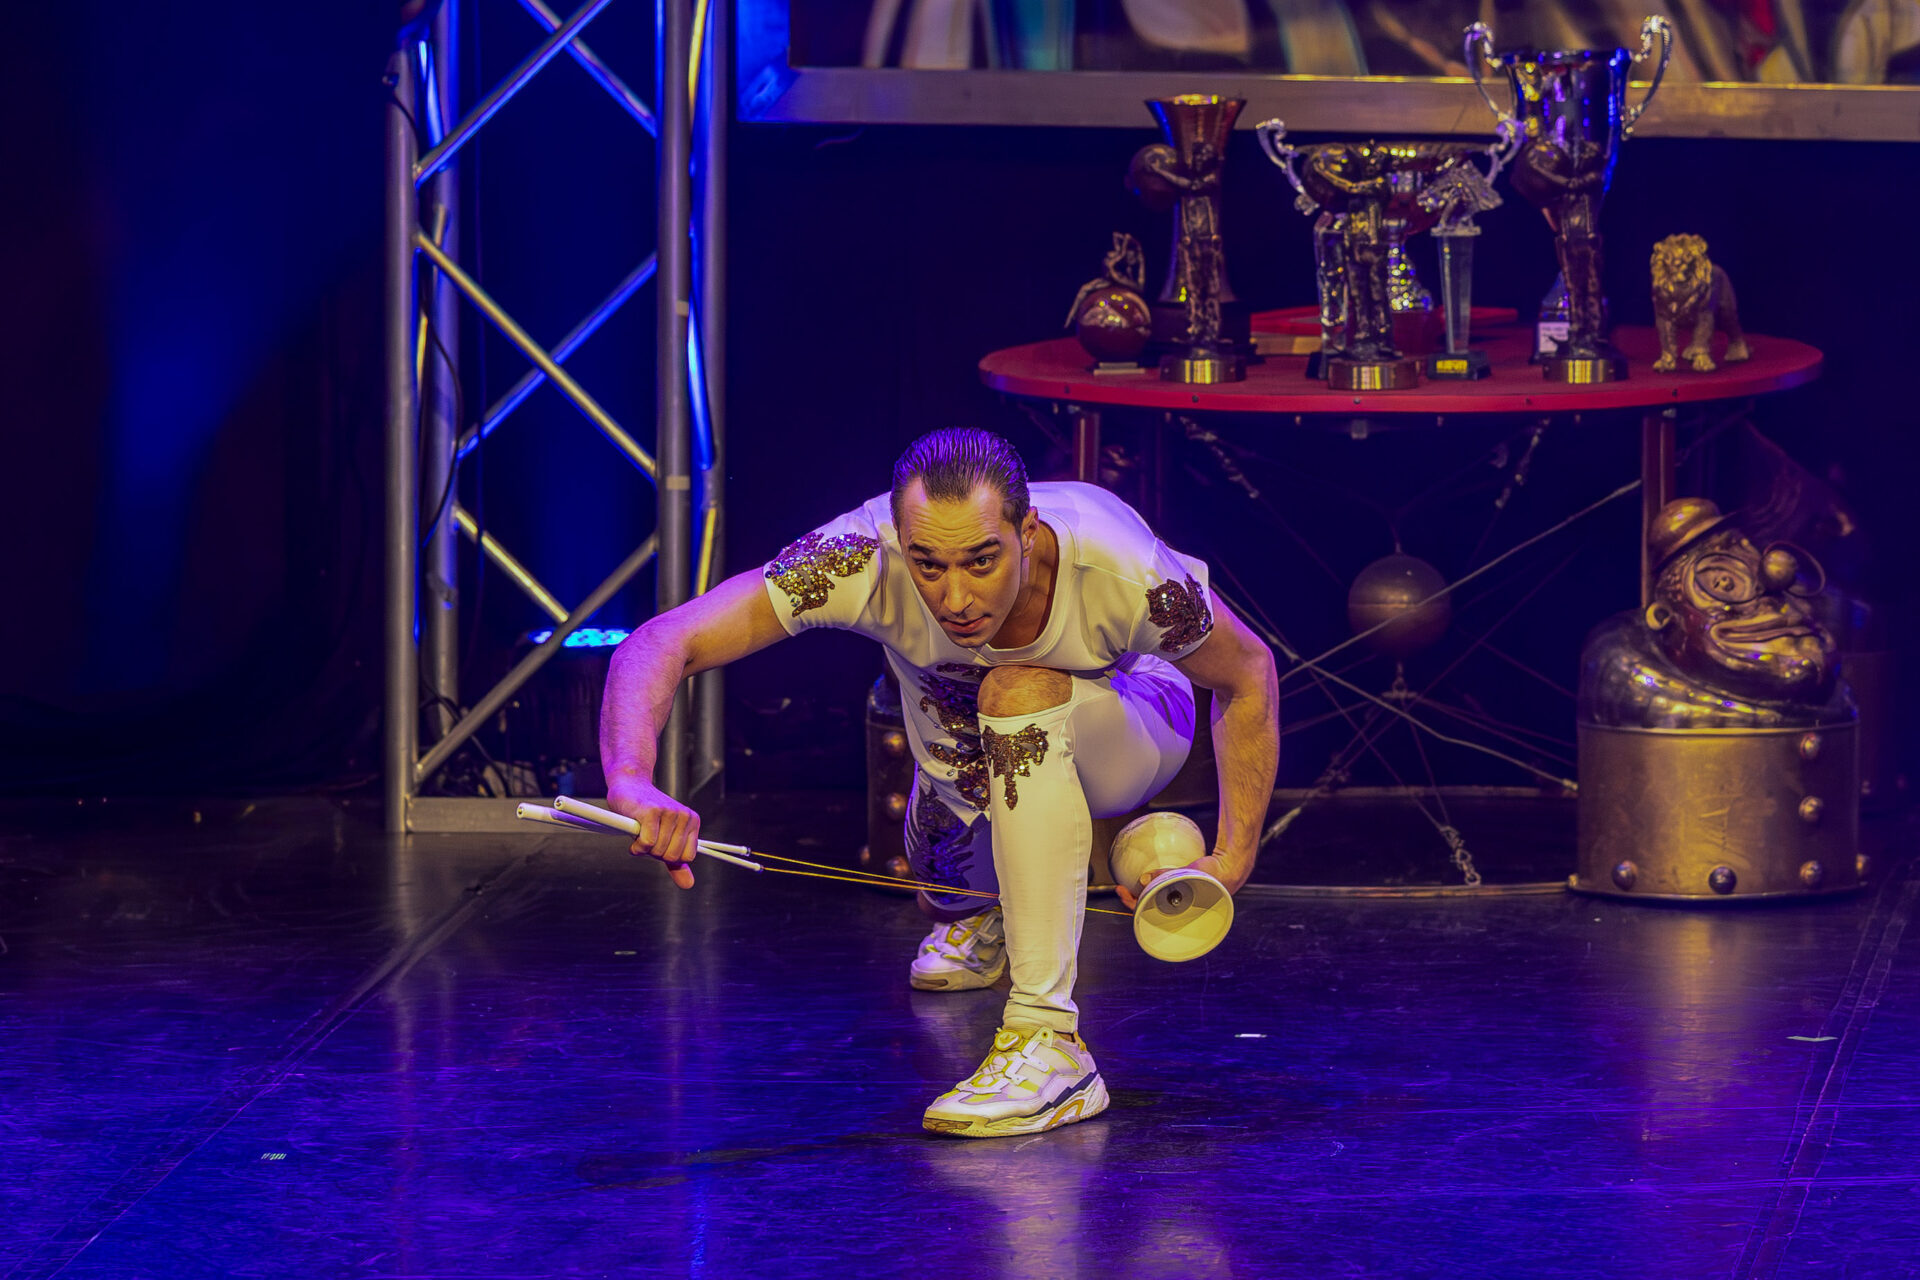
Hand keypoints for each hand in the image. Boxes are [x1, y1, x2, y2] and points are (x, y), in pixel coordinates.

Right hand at [606, 776, 700, 889]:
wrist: (628, 787)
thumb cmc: (645, 816)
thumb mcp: (664, 840)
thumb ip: (677, 863)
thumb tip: (689, 885)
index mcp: (692, 822)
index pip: (686, 857)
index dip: (668, 856)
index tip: (659, 843)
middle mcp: (685, 816)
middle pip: (672, 856)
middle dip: (655, 853)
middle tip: (646, 837)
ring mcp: (670, 812)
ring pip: (659, 851)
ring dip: (643, 849)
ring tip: (640, 832)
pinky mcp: (652, 811)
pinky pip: (647, 843)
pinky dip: (637, 846)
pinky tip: (633, 833)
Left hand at [1115, 849, 1252, 910]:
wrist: (1231, 869)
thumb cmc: (1215, 879)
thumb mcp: (1188, 875)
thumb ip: (1165, 876)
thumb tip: (1142, 878)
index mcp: (1181, 915)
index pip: (1149, 916)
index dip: (1133, 907)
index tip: (1123, 893)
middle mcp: (1179, 912)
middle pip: (1149, 910)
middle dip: (1133, 901)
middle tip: (1121, 887)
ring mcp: (1180, 904)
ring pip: (1154, 901)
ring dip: (1142, 894)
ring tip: (1130, 884)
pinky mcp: (1182, 893)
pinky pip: (1163, 892)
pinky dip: (1154, 887)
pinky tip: (1146, 878)